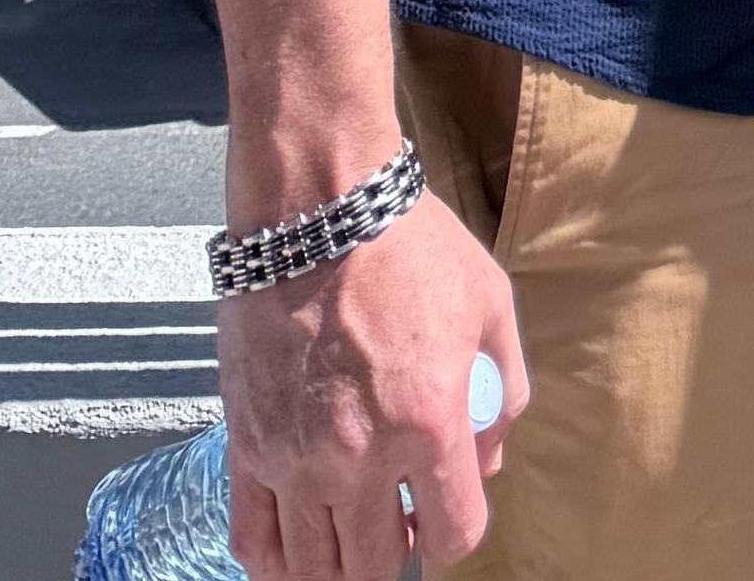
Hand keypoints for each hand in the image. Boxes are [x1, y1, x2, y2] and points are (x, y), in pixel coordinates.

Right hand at [219, 193, 520, 580]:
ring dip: (338, 561)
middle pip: (376, 565)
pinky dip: (275, 559)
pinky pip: (252, 539)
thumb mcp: (491, 304)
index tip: (448, 511)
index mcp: (428, 423)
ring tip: (350, 527)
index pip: (453, 534)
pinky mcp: (247, 445)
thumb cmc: (411, 248)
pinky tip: (297, 541)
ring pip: (313, 567)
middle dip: (396, 550)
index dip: (457, 533)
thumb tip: (487, 459)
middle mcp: (359, 456)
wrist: (319, 208)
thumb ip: (505, 391)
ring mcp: (295, 457)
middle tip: (398, 517)